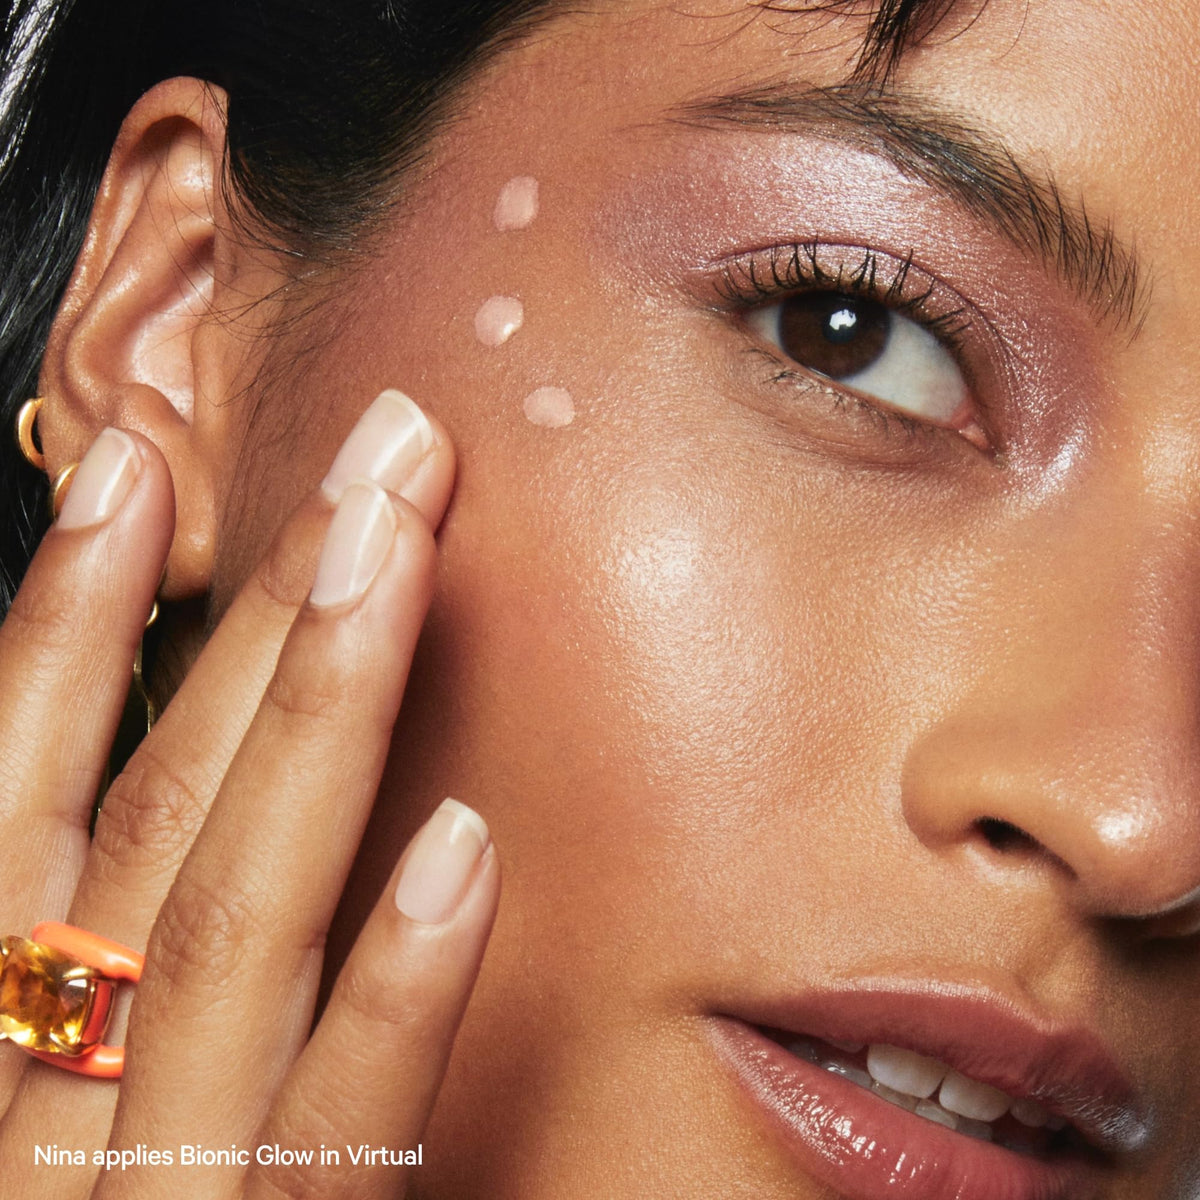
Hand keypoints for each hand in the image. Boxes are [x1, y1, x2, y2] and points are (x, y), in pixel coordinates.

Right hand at [0, 390, 497, 1198]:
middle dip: (259, 615)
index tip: (136, 472)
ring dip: (316, 720)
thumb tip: (100, 808)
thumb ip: (61, 968)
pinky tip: (464, 848)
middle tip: (371, 457)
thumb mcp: (27, 1116)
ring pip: (227, 917)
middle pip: (149, 809)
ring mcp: (141, 1198)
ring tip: (398, 557)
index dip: (67, 622)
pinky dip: (387, 992)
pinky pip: (329, 1133)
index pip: (13, 790)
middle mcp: (35, 1100)